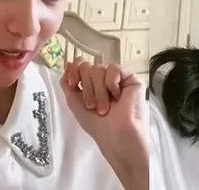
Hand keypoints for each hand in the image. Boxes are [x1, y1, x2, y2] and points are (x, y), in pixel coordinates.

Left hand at [61, 58, 147, 189]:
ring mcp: (118, 79)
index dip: (75, 70)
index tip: (72, 83)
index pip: (82, 66)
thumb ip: (68, 83)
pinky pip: (114, 69)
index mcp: (91, 85)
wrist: (116, 135)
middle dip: (87, 87)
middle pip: (89, 67)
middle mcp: (104, 80)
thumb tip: (67, 63)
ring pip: (100, 68)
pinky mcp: (131, 78)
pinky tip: (116, 96)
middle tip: (92, 106)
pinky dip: (111, 83)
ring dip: (98, 90)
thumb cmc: (97, 125)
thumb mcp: (74, 103)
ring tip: (104, 107)